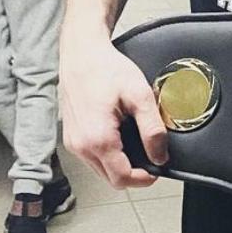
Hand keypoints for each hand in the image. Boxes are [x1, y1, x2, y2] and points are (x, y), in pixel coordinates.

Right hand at [61, 34, 167, 190]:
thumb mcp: (139, 94)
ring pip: (101, 170)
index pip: (123, 179)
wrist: (82, 53)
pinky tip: (119, 135)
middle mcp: (81, 146)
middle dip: (134, 172)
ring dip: (121, 164)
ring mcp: (74, 143)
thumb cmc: (106, 68)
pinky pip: (92, 157)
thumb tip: (160, 155)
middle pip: (112, 178)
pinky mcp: (71, 137)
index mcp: (98, 139)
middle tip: (151, 155)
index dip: (145, 178)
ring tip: (135, 142)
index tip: (158, 167)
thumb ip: (152, 128)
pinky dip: (109, 154)